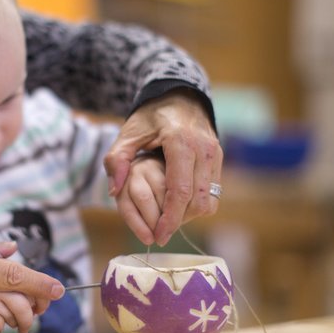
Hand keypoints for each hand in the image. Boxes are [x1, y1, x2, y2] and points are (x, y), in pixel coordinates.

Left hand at [104, 89, 222, 245]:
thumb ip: (117, 159)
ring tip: (167, 219)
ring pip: (209, 199)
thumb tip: (114, 191)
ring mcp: (215, 154)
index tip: (158, 236)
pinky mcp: (219, 159)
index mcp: (181, 142)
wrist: (179, 96)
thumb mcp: (128, 133)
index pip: (180, 191)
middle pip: (197, 200)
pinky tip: (178, 204)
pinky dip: (197, 203)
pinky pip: (213, 192)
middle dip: (179, 221)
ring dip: (189, 214)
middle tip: (160, 233)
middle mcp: (204, 149)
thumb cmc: (150, 117)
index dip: (170, 218)